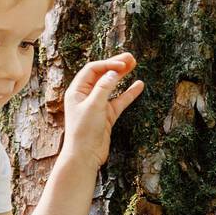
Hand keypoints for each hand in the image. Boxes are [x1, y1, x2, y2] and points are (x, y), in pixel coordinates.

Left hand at [62, 52, 143, 167]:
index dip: (108, 64)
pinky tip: (138, 85)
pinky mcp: (106, 116)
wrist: (85, 156)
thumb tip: (114, 72)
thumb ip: (104, 87)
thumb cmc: (84, 131)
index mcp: (77, 91)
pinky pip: (119, 101)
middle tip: (131, 57)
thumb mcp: (94, 105)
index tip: (122, 64)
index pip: (92, 70)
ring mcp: (97, 105)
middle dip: (116, 65)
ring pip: (111, 86)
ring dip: (122, 76)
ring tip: (134, 65)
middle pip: (102, 75)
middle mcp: (85, 96)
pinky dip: (128, 93)